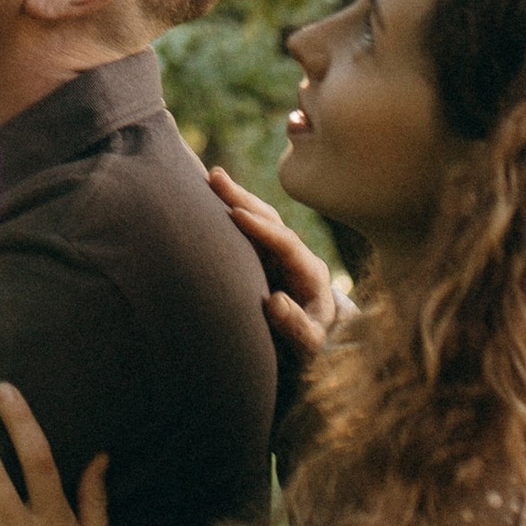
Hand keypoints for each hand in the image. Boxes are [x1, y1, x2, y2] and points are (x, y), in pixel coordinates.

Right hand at [207, 164, 342, 358]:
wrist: (316, 347)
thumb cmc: (312, 347)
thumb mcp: (309, 346)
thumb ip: (297, 328)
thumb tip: (275, 302)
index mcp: (310, 273)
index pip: (285, 242)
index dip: (261, 228)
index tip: (236, 213)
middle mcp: (295, 257)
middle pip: (272, 221)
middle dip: (244, 198)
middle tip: (215, 177)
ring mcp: (279, 257)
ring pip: (259, 221)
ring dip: (236, 199)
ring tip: (210, 177)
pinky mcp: (264, 261)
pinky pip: (247, 233)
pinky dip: (231, 214)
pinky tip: (210, 201)